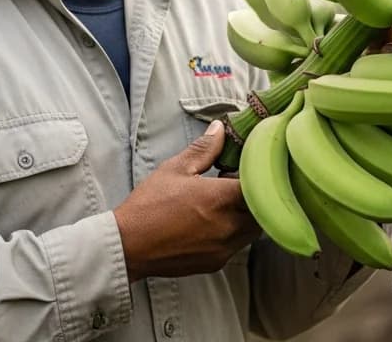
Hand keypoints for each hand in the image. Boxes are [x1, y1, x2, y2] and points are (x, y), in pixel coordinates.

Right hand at [113, 121, 260, 281]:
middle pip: (263, 210)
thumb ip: (204, 149)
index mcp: (221, 199)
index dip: (258, 175)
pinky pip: (237, 245)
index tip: (246, 169)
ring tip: (222, 204)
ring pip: (252, 230)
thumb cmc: (149, 205)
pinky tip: (211, 223)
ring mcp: (225, 248)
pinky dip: (233, 232)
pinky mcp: (217, 263)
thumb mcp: (175, 169)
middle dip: (255, 196)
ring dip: (246, 215)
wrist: (128, 246)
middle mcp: (229, 227)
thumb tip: (219, 130)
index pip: (260, 186)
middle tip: (234, 185)